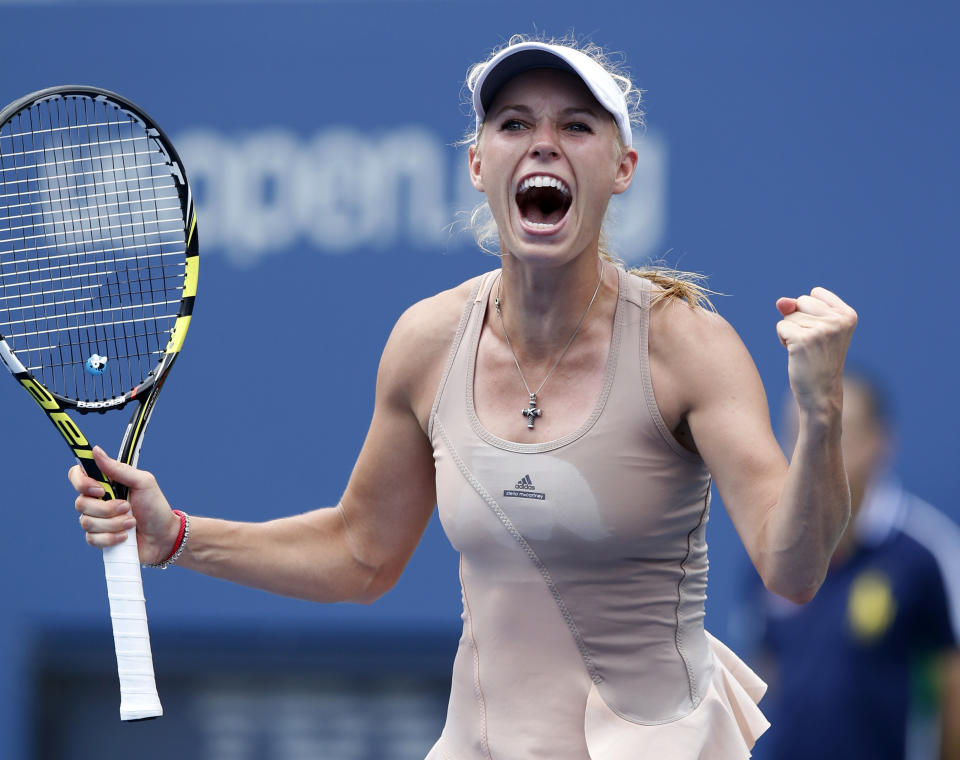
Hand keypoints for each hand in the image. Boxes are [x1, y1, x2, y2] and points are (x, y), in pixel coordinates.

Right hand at [69, 446, 179, 564]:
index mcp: (105, 484)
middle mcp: (96, 501)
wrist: (163, 536)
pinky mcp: (98, 539)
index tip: (100, 490)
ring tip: (132, 522)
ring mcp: (95, 520)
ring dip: (114, 524)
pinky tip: (125, 536)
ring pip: (87, 522)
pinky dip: (112, 538)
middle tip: (127, 507)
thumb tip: (96, 451)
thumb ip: (119, 469)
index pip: (76, 475)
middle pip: (80, 503)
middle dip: (107, 508)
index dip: (82, 482)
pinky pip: (92, 539)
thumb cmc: (154, 506)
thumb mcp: (143, 482)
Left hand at [776, 287, 856, 413]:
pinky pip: (781, 327)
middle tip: (811, 343)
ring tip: (806, 350)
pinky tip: (796, 353)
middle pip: (801, 301)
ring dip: (790, 332)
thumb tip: (781, 301)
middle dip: (798, 320)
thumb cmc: (817, 359)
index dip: (809, 311)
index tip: (821, 333)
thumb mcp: (814, 328)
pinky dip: (783, 339)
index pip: (814, 293)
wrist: (821, 392)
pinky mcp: (804, 339)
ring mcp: (822, 330)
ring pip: (788, 315)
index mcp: (848, 315)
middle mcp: (839, 320)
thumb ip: (797, 308)